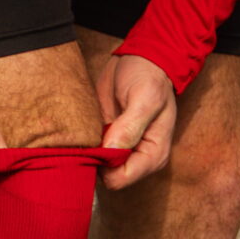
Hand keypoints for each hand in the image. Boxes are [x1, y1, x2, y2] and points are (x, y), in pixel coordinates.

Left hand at [97, 54, 175, 190]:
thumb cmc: (149, 76)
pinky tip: (86, 130)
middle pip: (108, 178)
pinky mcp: (109, 143)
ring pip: (97, 168)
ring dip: (89, 153)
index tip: (97, 143)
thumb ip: (129, 128)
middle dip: (95, 160)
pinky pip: (92, 154)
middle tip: (89, 136)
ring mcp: (123, 152)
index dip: (104, 165)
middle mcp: (138, 159)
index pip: (121, 179)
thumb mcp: (144, 98)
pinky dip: (86, 145)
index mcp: (153, 155)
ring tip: (89, 130)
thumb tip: (111, 152)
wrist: (142, 59)